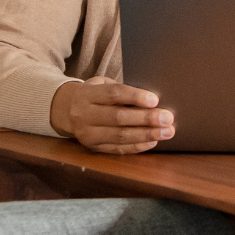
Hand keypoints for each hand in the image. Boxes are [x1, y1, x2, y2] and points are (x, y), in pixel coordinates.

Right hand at [49, 76, 174, 153]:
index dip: (135, 97)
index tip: (155, 100)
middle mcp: (84, 115)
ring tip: (167, 132)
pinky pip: (118, 149)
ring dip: (146, 135)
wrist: (67, 111)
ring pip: (120, 136)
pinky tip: (153, 142)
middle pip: (118, 117)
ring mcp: (87, 134)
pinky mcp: (93, 148)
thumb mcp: (102, 85)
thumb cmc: (96, 95)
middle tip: (167, 118)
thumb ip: (122, 91)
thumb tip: (154, 100)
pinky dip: (137, 146)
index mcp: (87, 95)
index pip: (113, 94)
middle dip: (146, 118)